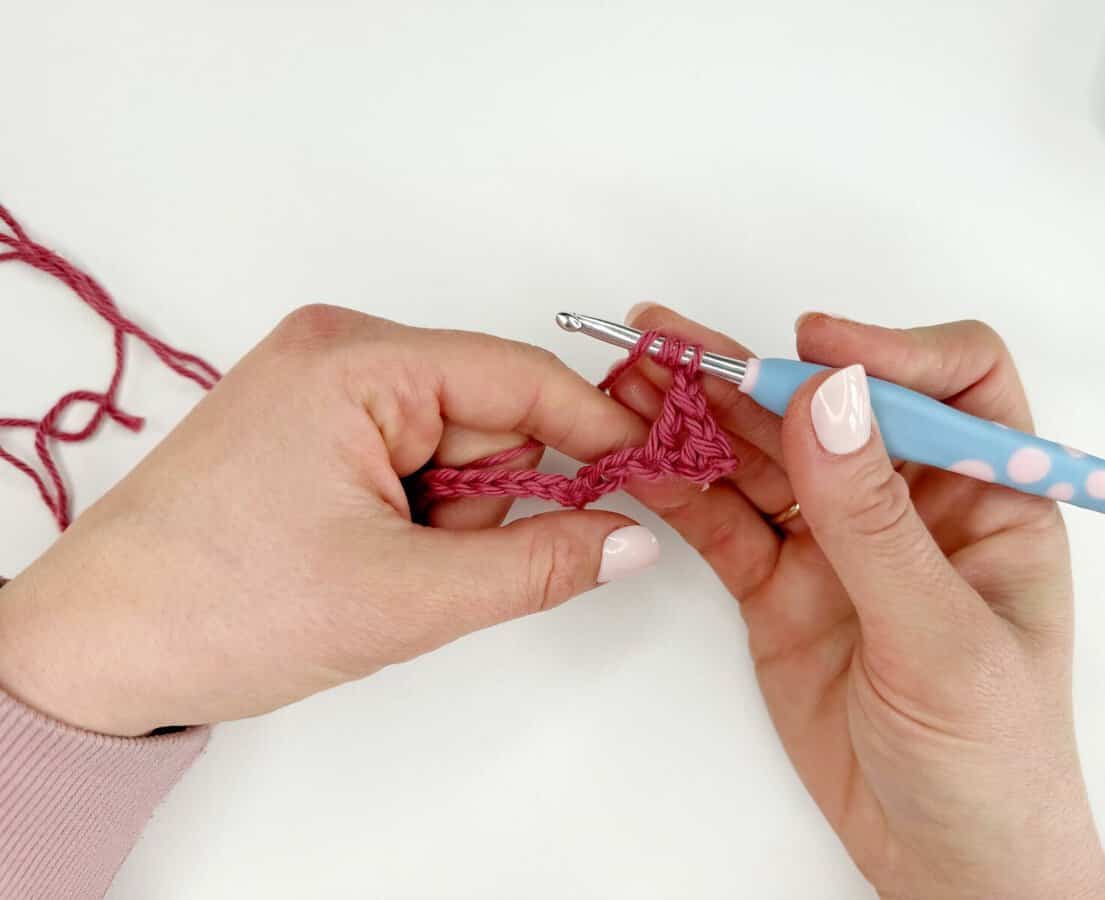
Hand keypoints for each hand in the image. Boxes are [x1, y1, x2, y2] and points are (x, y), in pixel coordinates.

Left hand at [0, 305, 659, 736]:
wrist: (96, 653)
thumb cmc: (219, 608)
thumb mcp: (407, 596)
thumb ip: (538, 563)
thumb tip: (632, 539)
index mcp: (357, 360)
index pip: (520, 377)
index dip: (594, 430)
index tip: (650, 475)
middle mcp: (338, 353)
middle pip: (487, 416)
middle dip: (486, 500)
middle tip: (435, 564)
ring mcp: (320, 388)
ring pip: (452, 447)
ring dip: (447, 518)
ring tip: (377, 568)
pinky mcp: (309, 426)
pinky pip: (409, 460)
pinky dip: (414, 516)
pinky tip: (360, 557)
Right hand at [613, 305, 1104, 899]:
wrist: (938, 858)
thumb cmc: (990, 759)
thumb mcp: (943, 640)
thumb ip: (877, 523)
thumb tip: (830, 401)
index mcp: (985, 497)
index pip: (953, 382)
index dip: (888, 349)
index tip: (813, 350)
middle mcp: (908, 503)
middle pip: (826, 407)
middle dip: (749, 371)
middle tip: (668, 341)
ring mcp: (834, 542)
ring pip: (761, 456)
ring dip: (699, 415)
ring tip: (633, 381)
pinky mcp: (777, 584)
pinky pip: (724, 521)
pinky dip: (681, 487)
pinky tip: (642, 455)